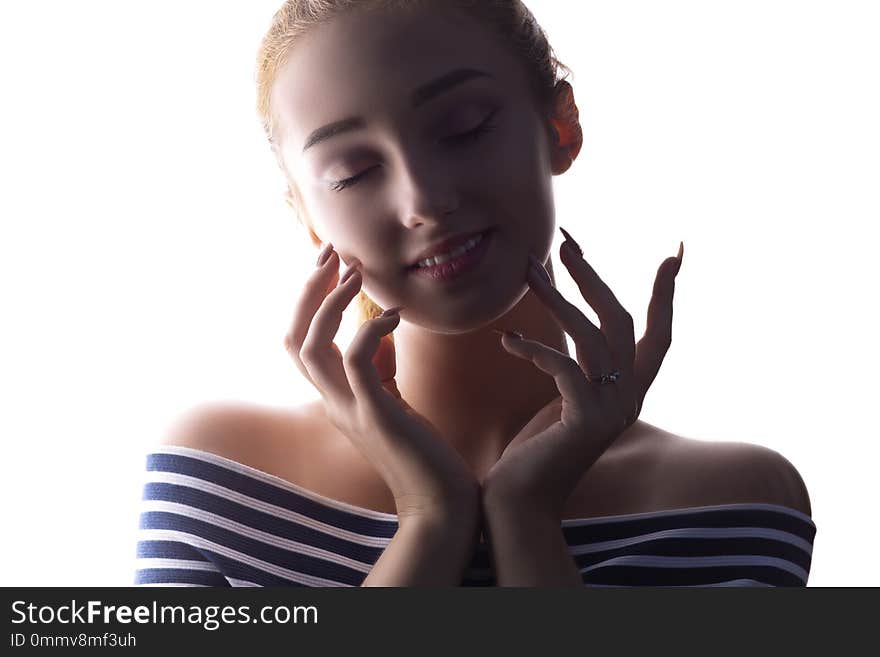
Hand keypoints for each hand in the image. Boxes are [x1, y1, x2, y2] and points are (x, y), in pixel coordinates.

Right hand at [283, 243, 479, 522]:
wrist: (439, 502)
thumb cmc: (421, 451)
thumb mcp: (392, 400)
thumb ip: (378, 367)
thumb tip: (379, 327)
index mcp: (333, 397)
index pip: (299, 342)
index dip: (307, 300)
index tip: (331, 264)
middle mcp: (331, 402)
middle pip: (293, 337)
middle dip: (307, 289)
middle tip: (330, 251)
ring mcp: (348, 410)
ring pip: (312, 346)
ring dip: (329, 302)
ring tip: (356, 273)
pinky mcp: (375, 415)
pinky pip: (354, 362)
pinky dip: (367, 330)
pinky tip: (394, 315)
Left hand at [482, 229, 682, 519]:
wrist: (521, 506)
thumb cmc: (535, 451)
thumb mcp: (561, 397)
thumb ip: (575, 365)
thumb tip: (566, 319)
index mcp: (627, 392)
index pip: (656, 335)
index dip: (665, 295)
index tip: (674, 252)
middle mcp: (628, 400)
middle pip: (620, 322)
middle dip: (593, 278)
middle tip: (565, 244)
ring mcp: (611, 413)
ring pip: (591, 337)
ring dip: (555, 299)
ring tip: (526, 273)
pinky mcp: (586, 423)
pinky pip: (565, 368)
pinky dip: (536, 349)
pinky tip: (508, 341)